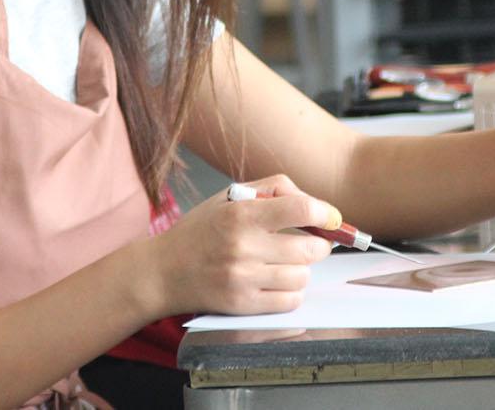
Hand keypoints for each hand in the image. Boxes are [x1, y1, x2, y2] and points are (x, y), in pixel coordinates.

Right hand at [147, 173, 333, 316]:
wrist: (163, 271)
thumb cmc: (201, 230)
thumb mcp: (230, 195)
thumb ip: (273, 189)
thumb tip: (313, 203)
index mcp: (241, 214)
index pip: (301, 209)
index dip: (325, 213)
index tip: (331, 218)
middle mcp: (243, 246)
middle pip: (310, 249)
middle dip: (318, 244)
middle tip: (310, 242)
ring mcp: (243, 279)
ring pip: (302, 277)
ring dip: (302, 269)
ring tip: (285, 263)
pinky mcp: (242, 305)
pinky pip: (289, 301)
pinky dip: (291, 291)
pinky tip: (277, 281)